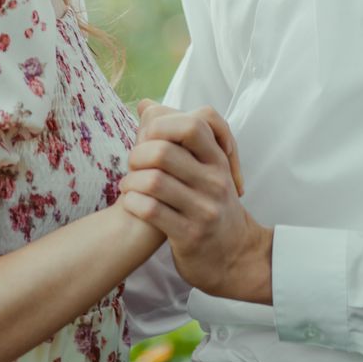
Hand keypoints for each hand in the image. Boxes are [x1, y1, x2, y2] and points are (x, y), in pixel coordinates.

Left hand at [118, 101, 271, 304]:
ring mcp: (203, 209)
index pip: (194, 123)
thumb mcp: (204, 168)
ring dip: (130, 182)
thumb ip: (176, 135)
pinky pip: (150, 210)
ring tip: (128, 186)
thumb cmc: (209, 204)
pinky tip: (132, 204)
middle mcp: (215, 181)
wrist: (234, 257)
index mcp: (218, 159)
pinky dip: (132, 203)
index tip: (151, 138)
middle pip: (163, 151)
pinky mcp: (189, 235)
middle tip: (133, 165)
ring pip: (153, 181)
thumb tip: (144, 104)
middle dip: (137, 155)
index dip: (163, 124)